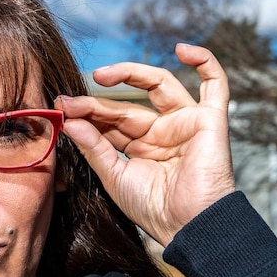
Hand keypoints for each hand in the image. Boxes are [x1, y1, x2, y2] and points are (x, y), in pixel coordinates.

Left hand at [54, 44, 234, 246]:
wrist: (189, 226)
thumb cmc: (154, 209)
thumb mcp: (115, 176)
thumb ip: (94, 147)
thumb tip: (69, 120)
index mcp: (141, 147)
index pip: (111, 121)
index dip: (87, 113)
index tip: (61, 108)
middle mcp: (163, 131)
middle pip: (128, 106)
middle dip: (97, 103)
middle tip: (69, 102)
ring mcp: (186, 123)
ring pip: (159, 85)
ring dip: (131, 73)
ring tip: (99, 76)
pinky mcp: (211, 120)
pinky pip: (216, 84)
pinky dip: (205, 61)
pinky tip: (184, 49)